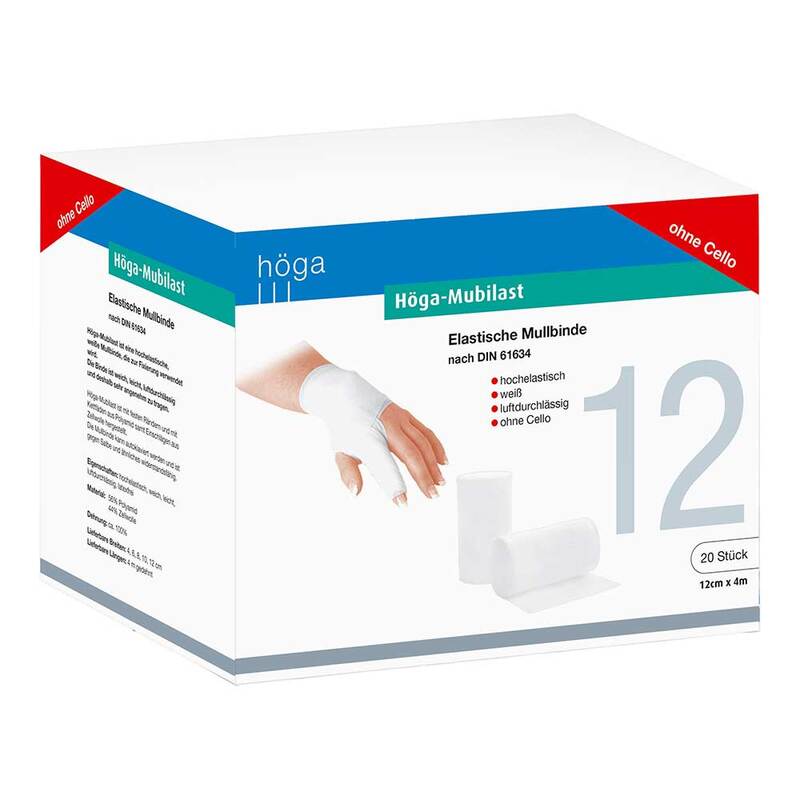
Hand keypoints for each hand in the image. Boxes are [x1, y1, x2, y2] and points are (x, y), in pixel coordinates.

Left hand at [298, 363, 446, 504]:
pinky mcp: (406, 414)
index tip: (402, 503)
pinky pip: (426, 431)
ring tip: (439, 484)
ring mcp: (398, 419)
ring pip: (422, 443)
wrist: (345, 396)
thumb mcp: (340, 452)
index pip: (384, 466)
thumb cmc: (345, 428)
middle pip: (411, 454)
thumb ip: (348, 473)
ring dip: (433, 464)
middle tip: (432, 497)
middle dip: (423, 477)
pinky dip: (436, 447)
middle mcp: (386, 427)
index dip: (395, 485)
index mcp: (368, 440)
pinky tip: (442, 462)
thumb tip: (355, 492)